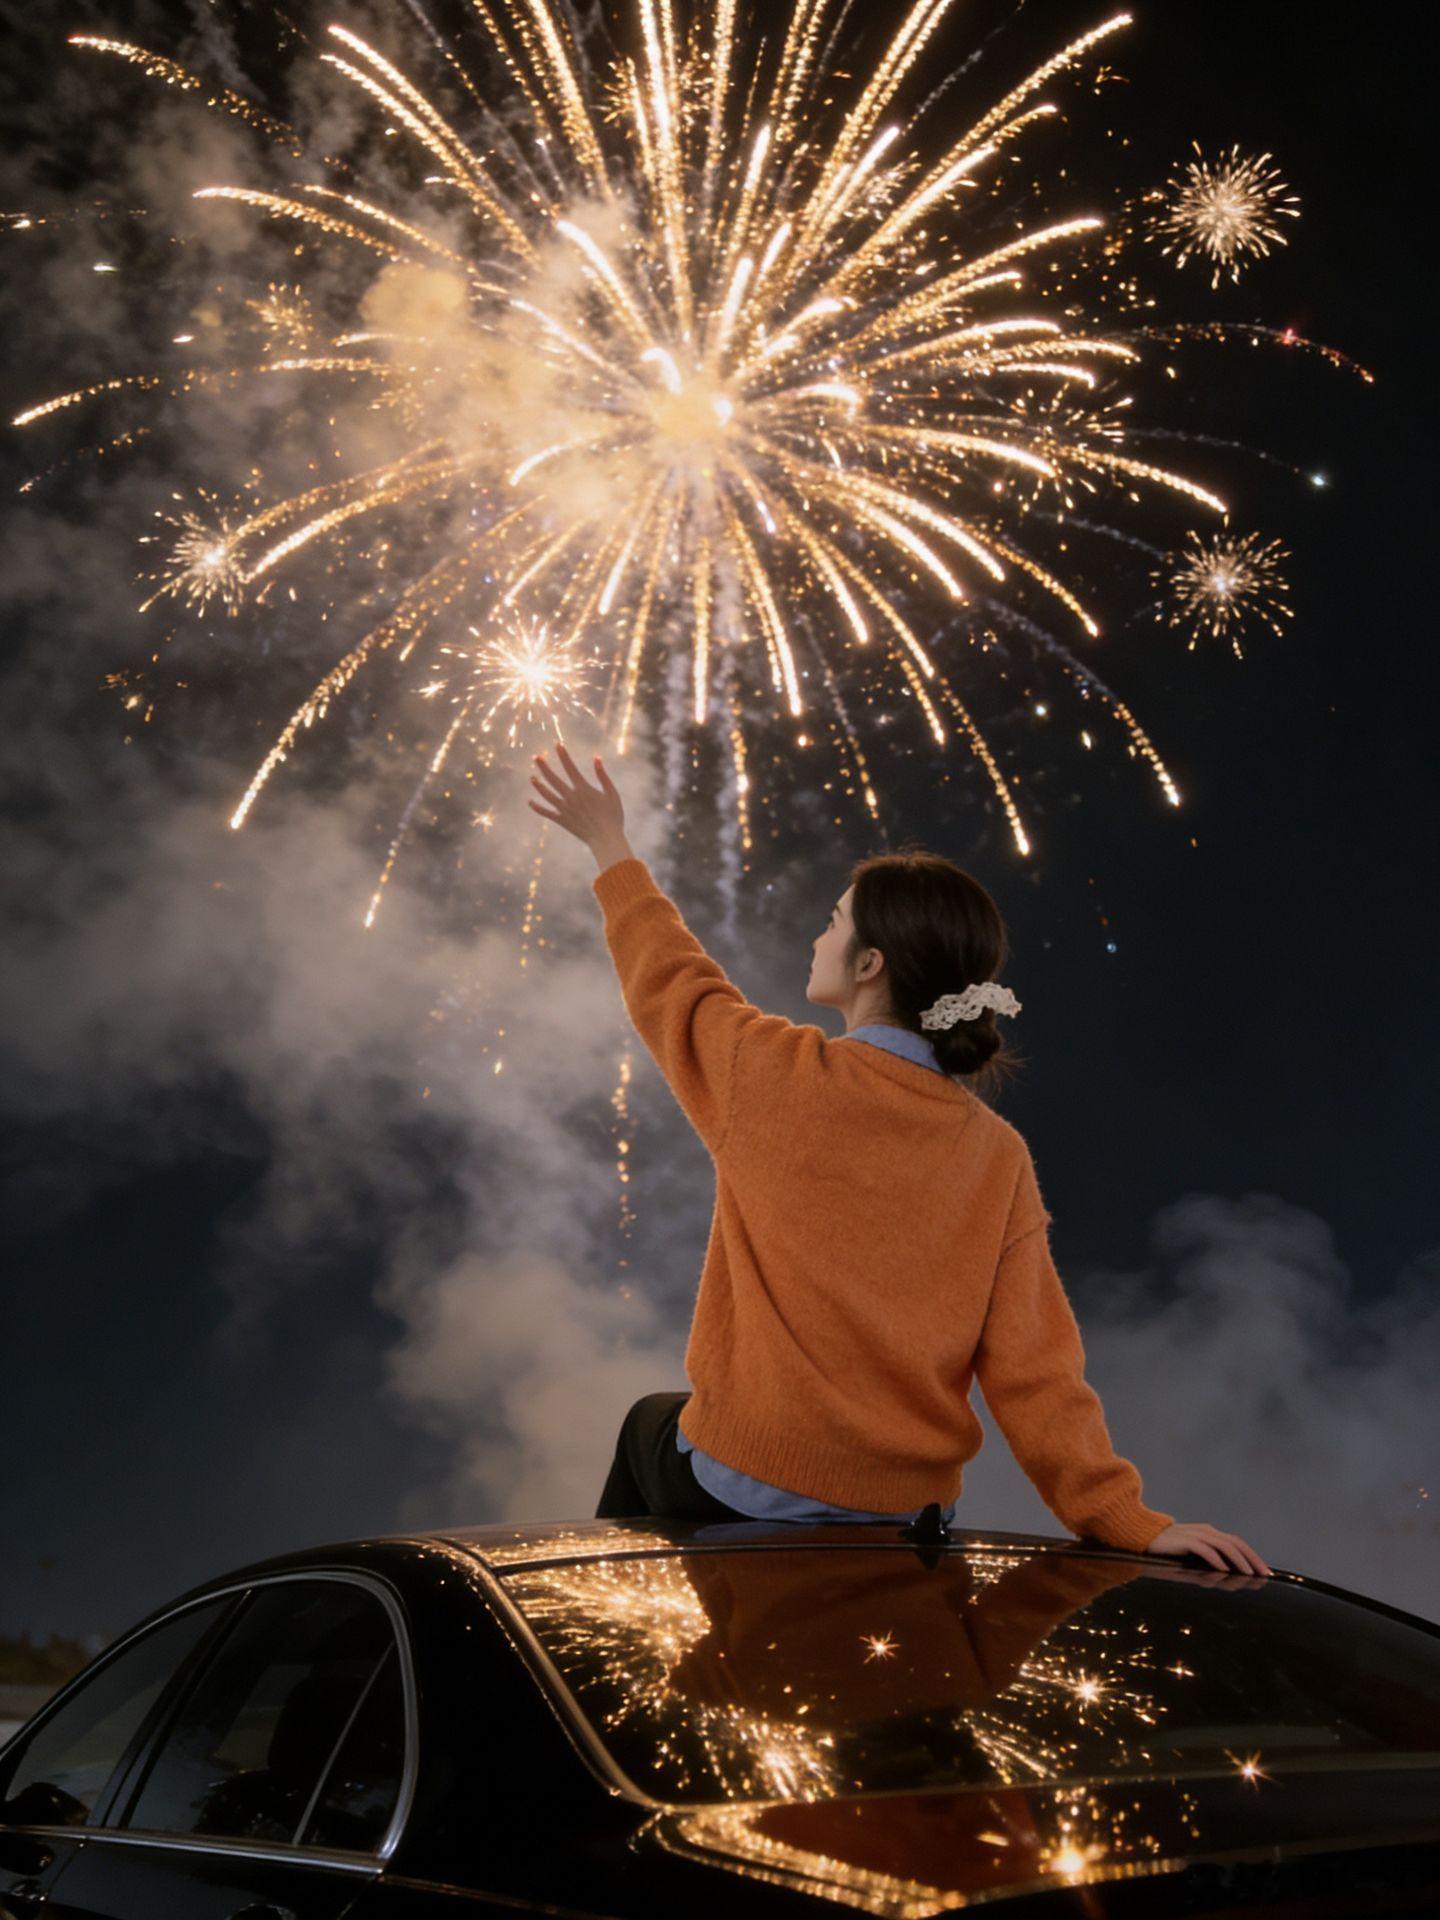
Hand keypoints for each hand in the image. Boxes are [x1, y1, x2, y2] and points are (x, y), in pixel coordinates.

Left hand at [528, 738, 627, 850]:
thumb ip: (603, 775)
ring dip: (538, 785)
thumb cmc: (613, 816)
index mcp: (583, 789)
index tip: (558, 745)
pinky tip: (530, 802)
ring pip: (547, 794)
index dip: (563, 755)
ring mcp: (564, 809)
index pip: (570, 768)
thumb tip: (596, 758)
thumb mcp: (611, 793)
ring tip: (532, 777)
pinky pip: (547, 813)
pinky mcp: (562, 820)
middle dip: (544, 767)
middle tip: (536, 757)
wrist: (606, 838)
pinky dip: (538, 808)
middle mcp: (570, 797)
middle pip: (553, 779)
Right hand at [1144, 1521, 1271, 1575]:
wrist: (1141, 1538)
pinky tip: (1224, 1570)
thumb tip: (1228, 1574)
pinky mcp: (1184, 1541)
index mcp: (1208, 1533)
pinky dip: (1216, 1559)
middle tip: (1264, 1575)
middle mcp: (1205, 1531)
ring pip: (1224, 1545)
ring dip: (1238, 1561)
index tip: (1264, 1572)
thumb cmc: (1166, 1550)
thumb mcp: (1190, 1555)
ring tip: (1249, 1574)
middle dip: (1252, 1559)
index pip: (1236, 1543)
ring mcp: (1195, 1535)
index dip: (1252, 1556)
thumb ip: (1207, 1560)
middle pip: (1235, 1543)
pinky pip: (1205, 1550)